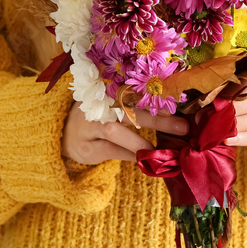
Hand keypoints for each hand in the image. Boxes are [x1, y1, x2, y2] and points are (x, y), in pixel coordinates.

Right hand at [61, 101, 188, 164]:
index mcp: (107, 90)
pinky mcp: (86, 147)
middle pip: (127, 108)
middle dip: (156, 117)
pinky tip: (142, 158)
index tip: (176, 100)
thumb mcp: (112, 106)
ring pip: (114, 130)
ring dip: (139, 140)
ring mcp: (88, 125)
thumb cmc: (98, 118)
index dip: (154, 94)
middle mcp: (97, 104)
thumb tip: (170, 110)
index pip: (133, 89)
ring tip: (159, 149)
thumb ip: (135, 105)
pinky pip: (110, 150)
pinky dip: (129, 154)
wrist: (63, 134)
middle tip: (182, 126)